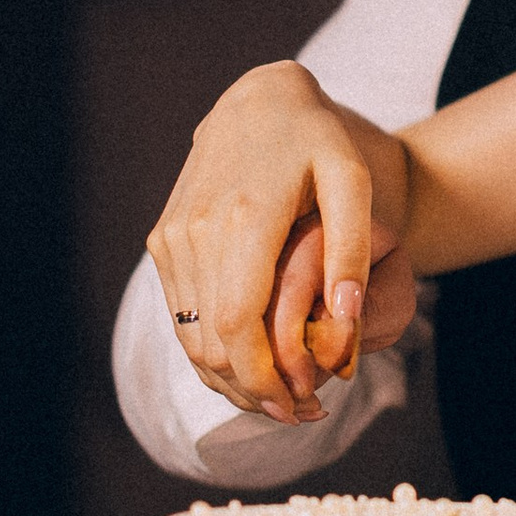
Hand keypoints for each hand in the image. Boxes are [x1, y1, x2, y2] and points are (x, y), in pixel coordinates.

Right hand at [147, 63, 403, 422]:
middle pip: (210, 342)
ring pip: (190, 336)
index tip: (299, 407)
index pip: (236, 324)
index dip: (262, 377)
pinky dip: (212, 351)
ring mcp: (172, 237)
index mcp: (244, 218)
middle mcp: (196, 231)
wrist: (258, 102)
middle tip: (300, 414)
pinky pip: (181, 314)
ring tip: (281, 398)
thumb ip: (352, 249)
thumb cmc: (317, 141)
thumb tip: (347, 319)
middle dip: (251, 390)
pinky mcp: (164, 240)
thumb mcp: (351, 181)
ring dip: (230, 379)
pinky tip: (252, 366)